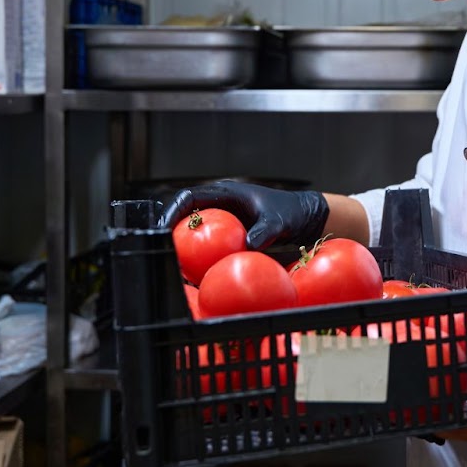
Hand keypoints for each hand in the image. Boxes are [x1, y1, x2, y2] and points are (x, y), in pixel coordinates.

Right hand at [157, 180, 329, 250]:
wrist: (305, 219)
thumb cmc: (291, 213)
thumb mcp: (279, 221)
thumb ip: (265, 231)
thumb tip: (249, 246)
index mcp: (226, 193)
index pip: (189, 197)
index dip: (173, 210)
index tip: (163, 227)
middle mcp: (220, 205)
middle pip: (185, 214)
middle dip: (170, 230)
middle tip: (161, 250)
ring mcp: (223, 221)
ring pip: (195, 231)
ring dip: (183, 245)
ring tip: (173, 265)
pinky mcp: (229, 236)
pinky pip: (209, 245)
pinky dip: (200, 256)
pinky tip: (196, 274)